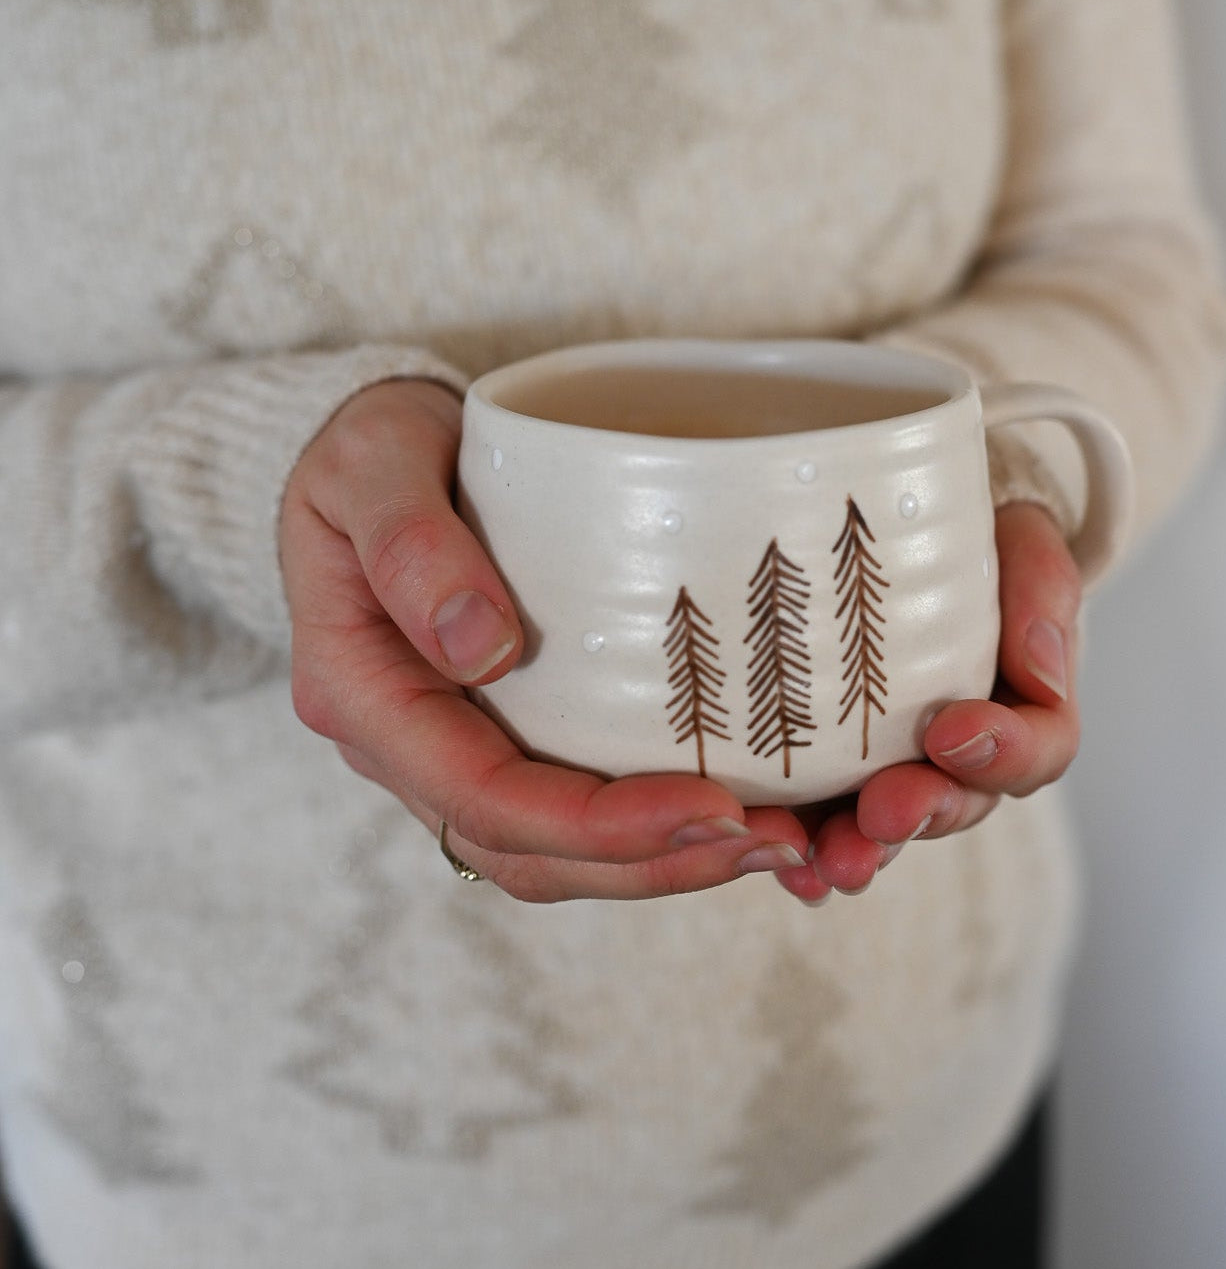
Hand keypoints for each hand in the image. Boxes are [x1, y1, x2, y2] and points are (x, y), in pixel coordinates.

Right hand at [279, 379, 809, 900]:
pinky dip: (653, 825)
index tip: (712, 806)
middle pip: (528, 852)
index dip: (596, 824)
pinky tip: (737, 806)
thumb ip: (409, 545)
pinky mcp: (505, 732)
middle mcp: (405, 746)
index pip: (481, 797)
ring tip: (779, 844)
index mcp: (361, 692)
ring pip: (556, 853)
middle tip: (775, 844)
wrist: (376, 451)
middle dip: (654, 862)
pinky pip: (573, 809)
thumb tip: (483, 646)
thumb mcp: (373, 460)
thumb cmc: (375, 447)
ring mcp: (455, 747)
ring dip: (666, 862)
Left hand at [772, 501, 1081, 903]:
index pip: (1035, 748)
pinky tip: (783, 865)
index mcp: (1021, 708)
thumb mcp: (1019, 542)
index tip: (952, 732)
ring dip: (859, 849)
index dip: (1002, 752)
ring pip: (885, 830)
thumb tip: (1041, 671)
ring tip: (825, 860)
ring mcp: (891, 772)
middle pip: (955, 804)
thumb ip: (1041, 590)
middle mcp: (958, 757)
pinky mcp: (826, 775)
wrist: (898, 535)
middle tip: (883, 812)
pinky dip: (801, 849)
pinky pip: (818, 823)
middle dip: (920, 813)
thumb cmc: (971, 541)